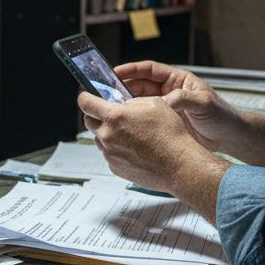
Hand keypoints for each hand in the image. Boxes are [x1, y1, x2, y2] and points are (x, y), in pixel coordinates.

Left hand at [77, 92, 227, 218]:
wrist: (179, 165)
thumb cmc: (170, 135)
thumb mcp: (153, 103)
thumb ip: (131, 101)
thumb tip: (122, 102)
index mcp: (114, 117)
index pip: (86, 103)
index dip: (86, 97)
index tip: (88, 96)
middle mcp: (108, 136)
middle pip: (89, 121)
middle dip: (96, 115)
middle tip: (111, 114)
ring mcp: (110, 154)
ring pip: (99, 139)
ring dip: (108, 133)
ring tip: (129, 133)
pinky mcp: (115, 168)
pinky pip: (110, 154)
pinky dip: (117, 149)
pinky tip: (134, 148)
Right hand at [115, 61, 243, 152]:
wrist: (230, 138)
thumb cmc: (221, 116)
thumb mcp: (203, 103)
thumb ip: (183, 99)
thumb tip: (164, 101)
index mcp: (178, 80)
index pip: (150, 70)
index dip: (132, 70)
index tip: (115, 72)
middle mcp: (170, 92)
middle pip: (141, 85)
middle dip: (123, 88)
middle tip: (106, 93)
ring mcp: (166, 108)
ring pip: (141, 103)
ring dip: (127, 105)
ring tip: (111, 109)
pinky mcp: (165, 124)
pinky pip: (146, 119)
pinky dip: (135, 120)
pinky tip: (125, 124)